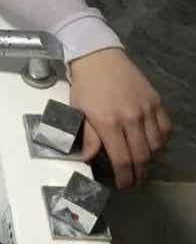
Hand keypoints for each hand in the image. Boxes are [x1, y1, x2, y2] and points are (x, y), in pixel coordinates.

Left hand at [67, 47, 172, 187]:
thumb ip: (87, 138)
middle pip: (142, 156)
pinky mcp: (156, 101)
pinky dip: (161, 141)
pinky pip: (165, 128)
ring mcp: (146, 109)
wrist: (99, 57)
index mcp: (108, 123)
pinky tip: (152, 145)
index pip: (122, 160)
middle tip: (135, 180)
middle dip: (139, 174)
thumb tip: (88, 160)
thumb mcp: (78, 113)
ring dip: (150, 159)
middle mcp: (131, 118)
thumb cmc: (85, 87)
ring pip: (156, 145)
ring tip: (142, 164)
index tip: (124, 185)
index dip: (125, 178)